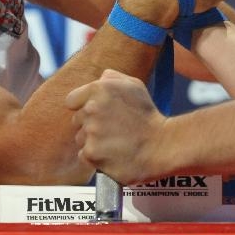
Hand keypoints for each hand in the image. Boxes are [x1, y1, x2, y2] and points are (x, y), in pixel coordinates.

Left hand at [65, 70, 165, 184]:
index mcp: (100, 88)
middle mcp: (92, 108)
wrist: (162, 145)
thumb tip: (98, 78)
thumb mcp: (135, 86)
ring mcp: (91, 132)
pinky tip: (112, 153)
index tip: (98, 114)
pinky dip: (95, 157)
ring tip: (115, 142)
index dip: (83, 107)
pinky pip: (84, 155)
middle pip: (76, 120)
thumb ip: (112, 77)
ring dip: (93, 141)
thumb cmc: (147, 116)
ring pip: (80, 138)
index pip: (72, 100)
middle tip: (114, 129)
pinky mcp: (92, 153)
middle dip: (90, 124)